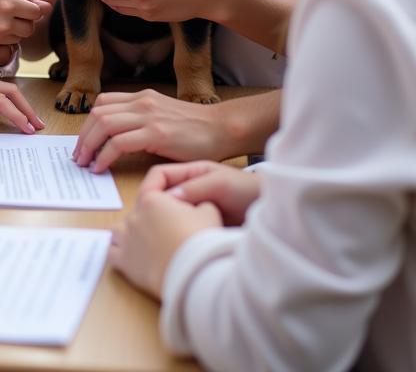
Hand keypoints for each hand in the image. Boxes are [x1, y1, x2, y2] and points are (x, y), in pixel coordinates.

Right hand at [0, 0, 50, 52]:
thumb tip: (47, 7)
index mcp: (8, 4)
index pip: (36, 12)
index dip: (31, 9)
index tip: (22, 7)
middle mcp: (3, 23)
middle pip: (29, 29)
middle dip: (24, 22)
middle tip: (10, 15)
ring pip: (18, 40)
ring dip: (14, 34)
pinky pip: (6, 54)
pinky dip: (5, 48)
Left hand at [73, 89, 237, 172]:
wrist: (223, 129)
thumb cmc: (197, 130)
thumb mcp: (163, 117)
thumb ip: (141, 122)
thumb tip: (116, 140)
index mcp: (142, 97)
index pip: (103, 103)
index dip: (88, 123)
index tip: (83, 142)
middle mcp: (142, 102)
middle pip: (98, 113)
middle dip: (83, 136)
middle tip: (78, 157)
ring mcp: (148, 116)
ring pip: (103, 125)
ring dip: (88, 146)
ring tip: (85, 163)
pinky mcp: (156, 133)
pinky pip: (118, 143)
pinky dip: (104, 156)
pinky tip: (101, 168)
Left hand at [110, 189, 222, 298]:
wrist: (192, 272)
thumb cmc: (200, 239)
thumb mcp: (208, 211)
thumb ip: (199, 201)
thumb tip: (194, 206)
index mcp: (152, 200)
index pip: (154, 180)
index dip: (165, 182)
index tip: (174, 194)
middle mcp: (134, 216)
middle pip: (139, 207)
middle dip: (151, 213)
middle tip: (168, 226)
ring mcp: (125, 239)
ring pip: (120, 229)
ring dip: (131, 232)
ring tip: (148, 241)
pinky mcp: (123, 261)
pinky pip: (111, 252)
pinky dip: (118, 252)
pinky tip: (128, 255)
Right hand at [139, 160, 261, 225]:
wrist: (269, 208)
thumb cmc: (245, 189)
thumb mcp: (219, 183)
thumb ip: (195, 187)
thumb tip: (166, 199)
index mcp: (190, 173)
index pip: (161, 176)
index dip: (151, 187)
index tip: (146, 205)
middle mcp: (189, 189)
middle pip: (163, 196)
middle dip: (156, 208)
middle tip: (152, 224)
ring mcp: (195, 207)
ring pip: (171, 214)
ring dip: (167, 222)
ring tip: (165, 235)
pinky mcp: (201, 224)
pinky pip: (183, 226)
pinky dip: (179, 232)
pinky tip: (179, 241)